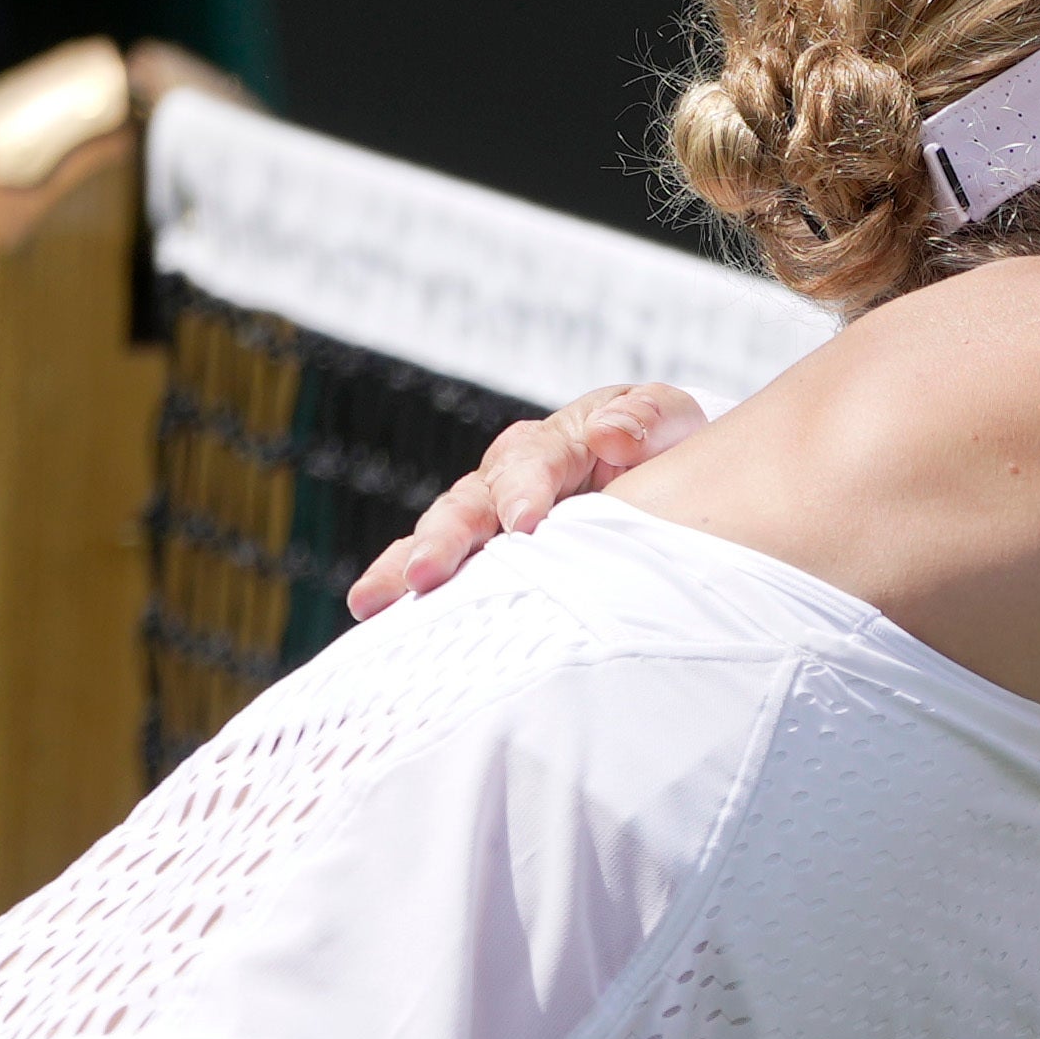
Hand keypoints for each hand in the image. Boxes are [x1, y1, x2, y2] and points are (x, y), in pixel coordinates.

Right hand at [345, 381, 703, 618]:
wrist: (657, 473)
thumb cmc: (660, 448)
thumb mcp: (667, 421)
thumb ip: (648, 419)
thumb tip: (612, 434)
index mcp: (553, 444)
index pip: (532, 462)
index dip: (525, 490)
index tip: (524, 524)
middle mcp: (507, 479)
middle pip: (469, 503)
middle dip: (445, 538)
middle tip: (425, 574)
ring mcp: (488, 518)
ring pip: (441, 536)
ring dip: (405, 567)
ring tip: (372, 601)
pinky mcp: (482, 556)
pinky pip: (442, 573)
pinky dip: (407, 591)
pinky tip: (374, 619)